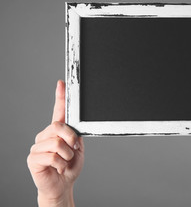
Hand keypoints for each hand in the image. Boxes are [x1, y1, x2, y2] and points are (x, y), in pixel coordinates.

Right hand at [27, 80, 83, 206]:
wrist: (63, 184)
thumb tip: (74, 128)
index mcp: (57, 131)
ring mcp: (38, 146)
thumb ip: (75, 136)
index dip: (60, 97)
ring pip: (57, 143)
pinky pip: (52, 156)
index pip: (58, 111)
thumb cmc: (70, 165)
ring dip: (67, 155)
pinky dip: (61, 164)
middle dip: (71, 139)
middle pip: (59, 126)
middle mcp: (45, 135)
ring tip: (65, 161)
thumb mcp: (77, 148)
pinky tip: (59, 168)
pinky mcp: (33, 158)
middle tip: (73, 149)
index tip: (62, 84)